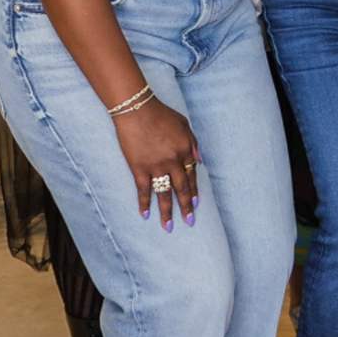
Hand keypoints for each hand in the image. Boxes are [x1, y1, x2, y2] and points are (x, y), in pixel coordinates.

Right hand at [116, 99, 199, 227]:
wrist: (137, 109)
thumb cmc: (160, 114)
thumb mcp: (185, 124)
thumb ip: (193, 143)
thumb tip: (200, 161)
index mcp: (186, 150)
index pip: (192, 176)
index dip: (194, 191)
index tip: (196, 204)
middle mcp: (174, 161)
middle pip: (182, 188)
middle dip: (186, 207)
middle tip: (189, 222)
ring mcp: (156, 166)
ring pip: (164, 194)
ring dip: (167, 212)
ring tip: (169, 227)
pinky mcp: (139, 168)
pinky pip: (143, 190)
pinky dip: (144, 203)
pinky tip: (146, 215)